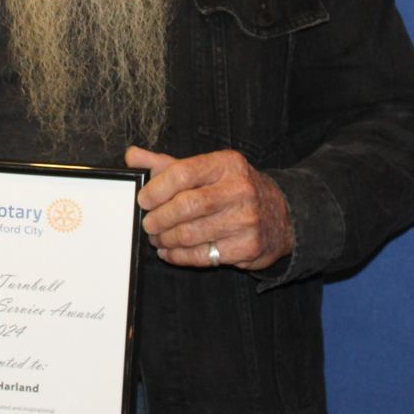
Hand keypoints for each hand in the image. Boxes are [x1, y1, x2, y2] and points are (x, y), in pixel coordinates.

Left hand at [126, 146, 293, 270]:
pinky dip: (179, 256)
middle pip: (186, 206)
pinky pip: (202, 256)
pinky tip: (169, 252)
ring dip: (166, 239)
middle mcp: (240, 190)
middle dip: (159, 218)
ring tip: (157, 238)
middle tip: (147, 224)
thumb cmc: (232, 189)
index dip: (157, 189)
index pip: (183, 173)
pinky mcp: (248, 247)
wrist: (282, 215)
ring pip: (191, 234)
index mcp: (226, 164)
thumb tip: (131, 157)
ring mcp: (246, 220)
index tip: (142, 200)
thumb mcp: (206, 169)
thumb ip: (167, 164)